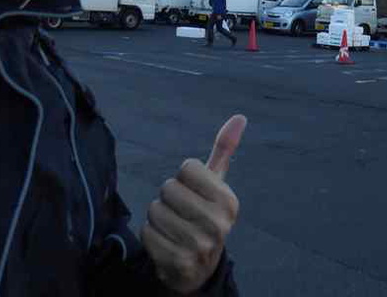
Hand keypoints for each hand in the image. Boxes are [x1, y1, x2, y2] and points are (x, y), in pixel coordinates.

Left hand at [142, 115, 246, 293]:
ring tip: (172, 228)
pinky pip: (147, 232)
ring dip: (157, 217)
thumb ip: (224, 151)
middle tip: (180, 213)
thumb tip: (239, 117)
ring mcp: (199, 244)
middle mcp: (219, 223)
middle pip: (168, 187)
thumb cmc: (204, 216)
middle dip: (168, 198)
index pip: (187, 167)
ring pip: (154, 209)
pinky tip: (165, 242)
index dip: (184, 178)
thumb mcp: (216, 185)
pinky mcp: (178, 262)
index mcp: (229, 200)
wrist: (199, 269)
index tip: (194, 194)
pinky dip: (150, 235)